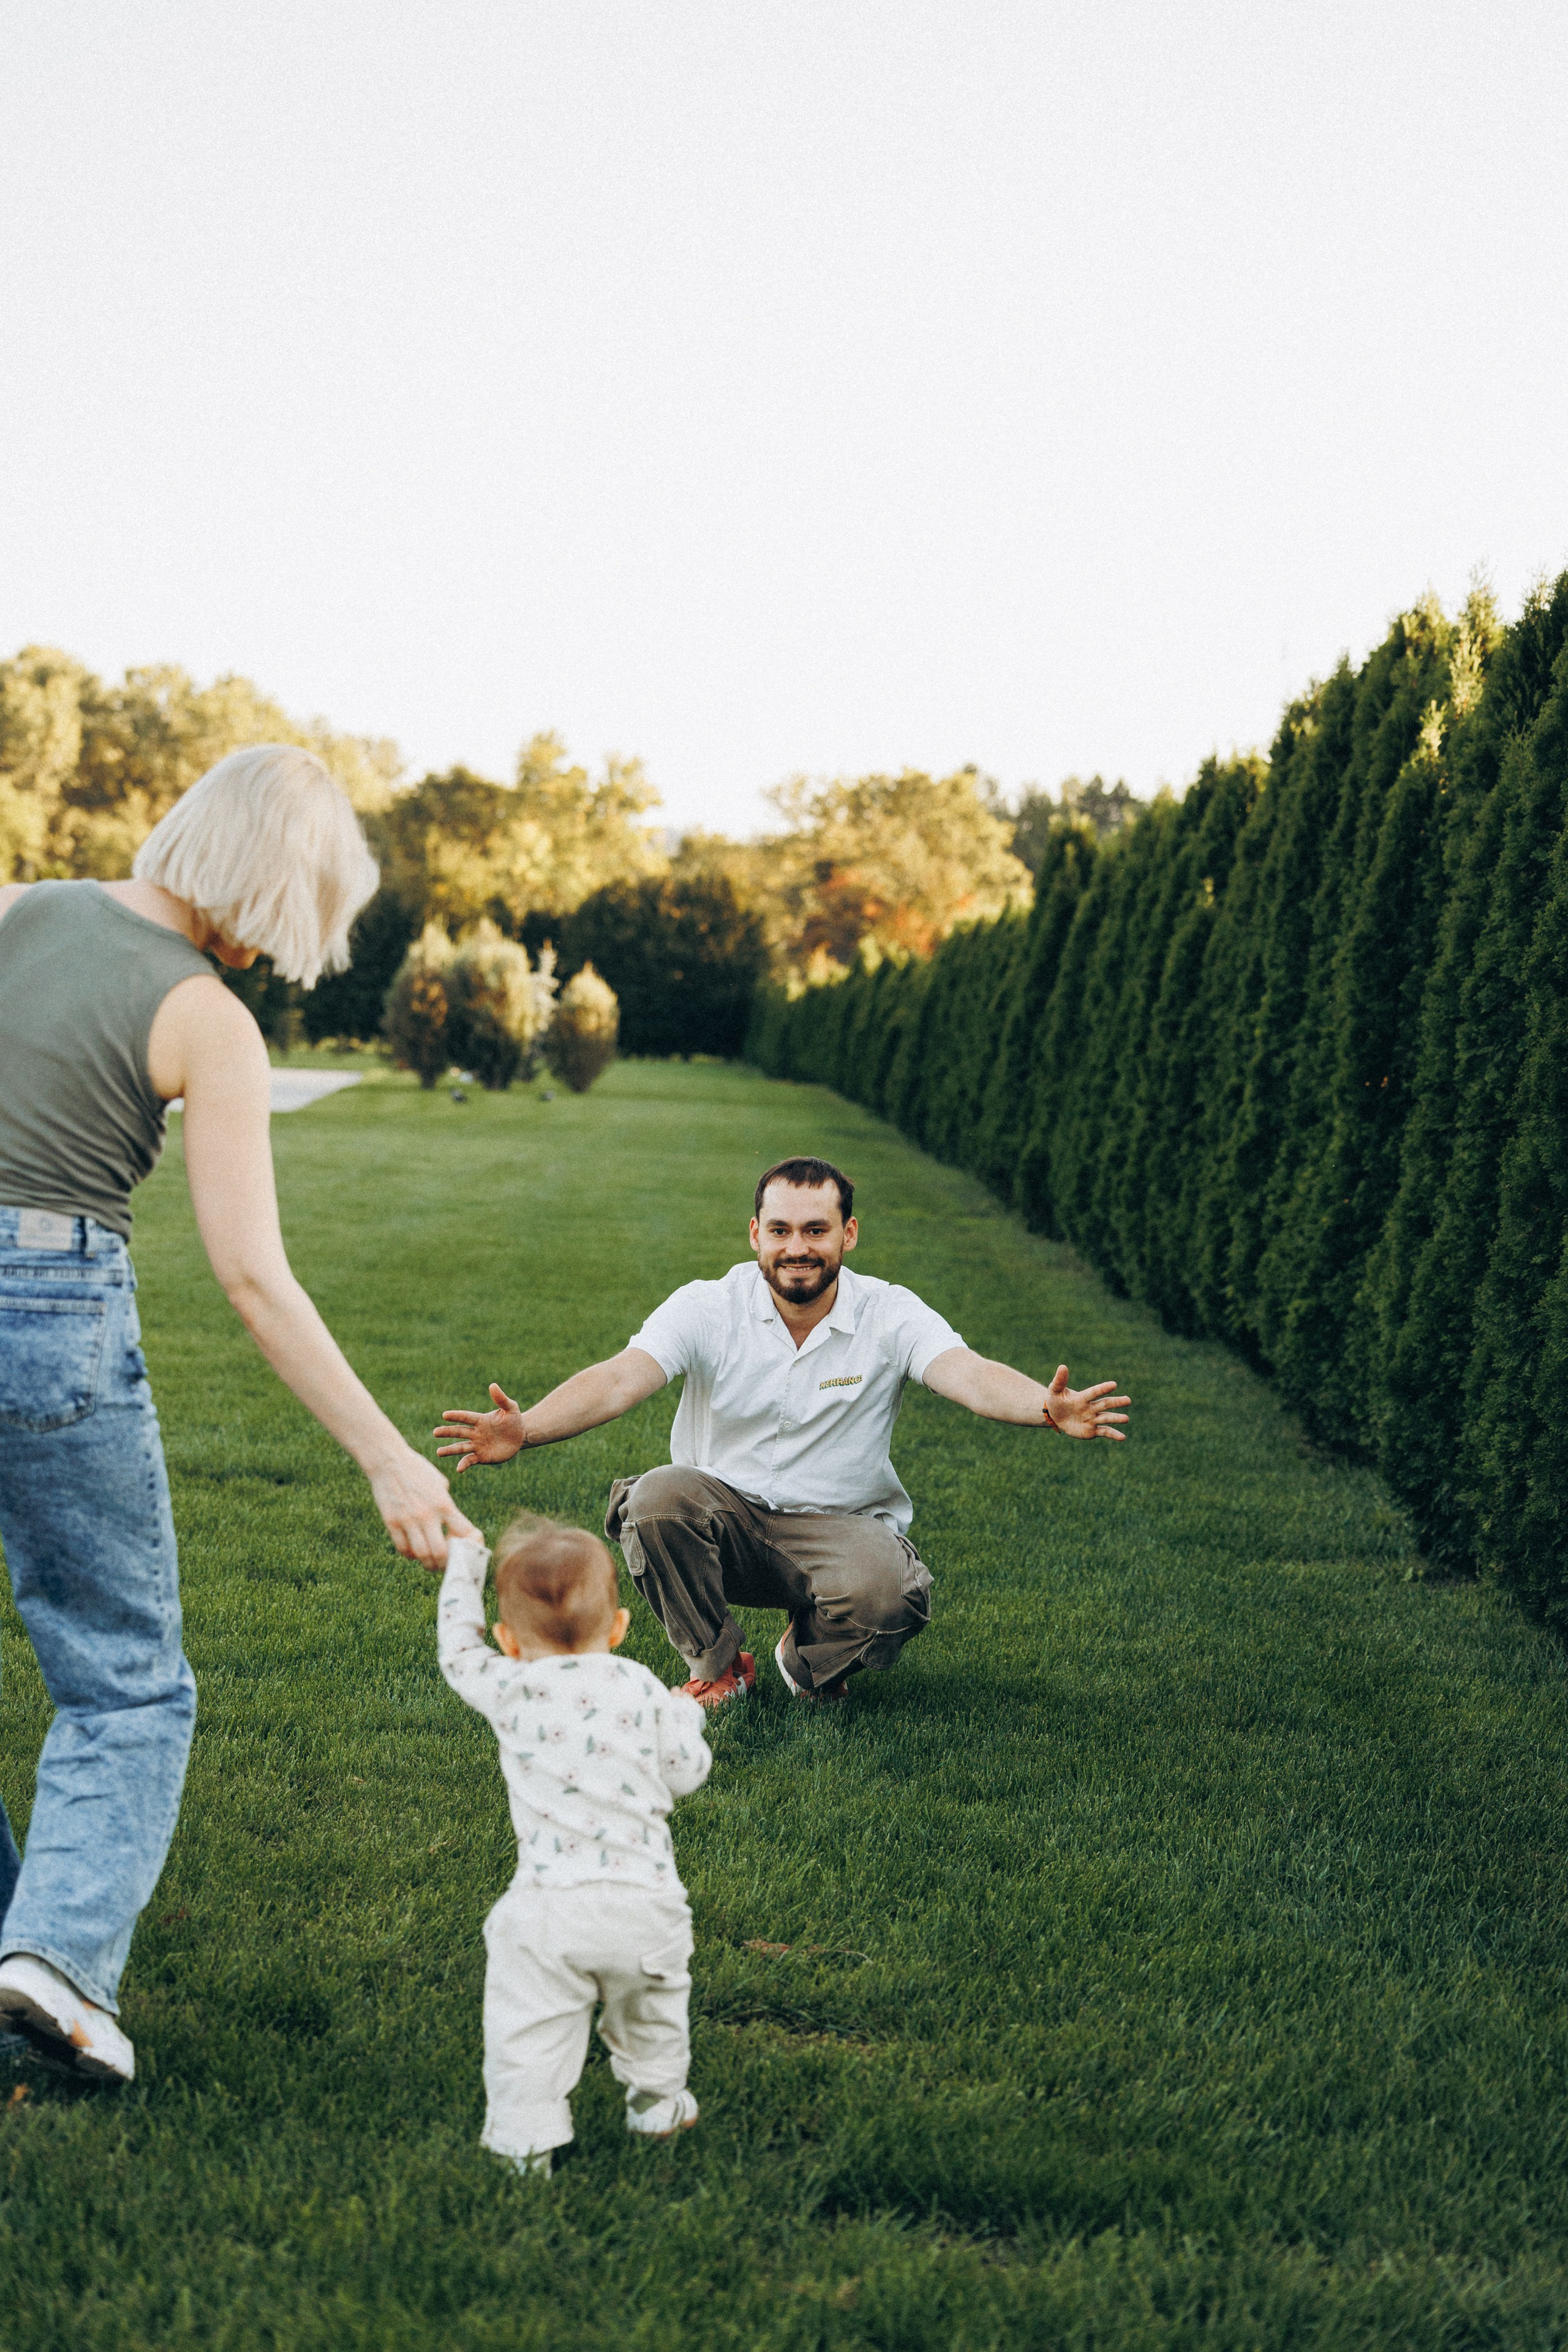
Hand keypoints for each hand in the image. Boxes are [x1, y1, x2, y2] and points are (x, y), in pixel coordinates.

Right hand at [368, 1443, 478, 1570]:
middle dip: (446, 1563)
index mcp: (444, 1503)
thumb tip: (453, 1527)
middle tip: (446, 1564)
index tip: (466, 1548)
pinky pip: (402, 1548)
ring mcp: (408, 1520)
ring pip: (421, 1554)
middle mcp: (428, 1514)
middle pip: (441, 1552)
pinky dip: (410, 1555)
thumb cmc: (418, 1471)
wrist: (389, 1461)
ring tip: (430, 1563)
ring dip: (428, 1563)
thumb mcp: (440, 1484)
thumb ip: (447, 1506)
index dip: (468, 1545)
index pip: (463, 1532)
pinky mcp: (391, 1522)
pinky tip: (413, 1551)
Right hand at [433, 1383, 527, 1473]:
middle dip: (447, 1432)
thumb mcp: (511, 1408)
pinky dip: (464, 1464)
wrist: (520, 1436)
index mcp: (481, 1420)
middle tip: (435, 1432)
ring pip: (461, 1447)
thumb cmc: (514, 1420)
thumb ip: (501, 1399)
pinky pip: (470, 1460)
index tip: (445, 1415)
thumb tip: (492, 1385)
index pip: (466, 1417)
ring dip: (450, 1450)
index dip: (456, 1416)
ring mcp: (478, 1445)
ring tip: (438, 1452)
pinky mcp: (482, 1456)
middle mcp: (476, 1432)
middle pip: (459, 1432)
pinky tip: (458, 1469)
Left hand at [1044, 1365, 1129, 1439]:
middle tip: (1128, 1400)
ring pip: (1106, 1418)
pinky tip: (1123, 1437)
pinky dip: (1113, 1435)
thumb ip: (1059, 1381)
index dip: (1103, 1389)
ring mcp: (1093, 1419)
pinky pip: (1105, 1432)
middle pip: (1105, 1404)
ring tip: (1126, 1419)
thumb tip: (1062, 1366)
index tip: (1114, 1384)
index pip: (1094, 1392)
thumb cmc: (1056, 1401)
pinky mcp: (1092, 1430)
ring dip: (1116, 1418)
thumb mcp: (1054, 1391)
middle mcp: (1091, 1407)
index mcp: (1083, 1397)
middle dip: (1116, 1402)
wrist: (1056, 1417)